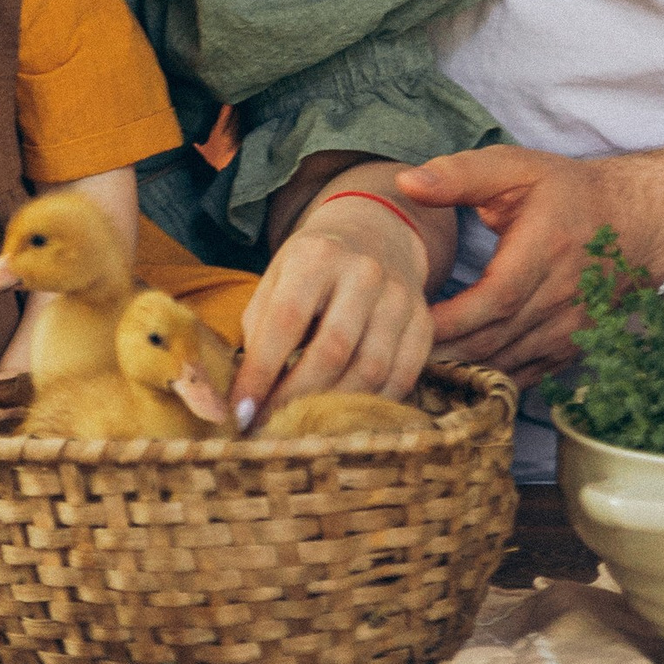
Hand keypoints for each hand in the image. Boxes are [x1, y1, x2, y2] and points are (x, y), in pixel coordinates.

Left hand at [234, 197, 434, 422]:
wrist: (372, 237)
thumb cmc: (311, 269)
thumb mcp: (276, 280)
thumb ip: (259, 329)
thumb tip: (246, 393)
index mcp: (316, 256)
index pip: (286, 321)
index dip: (261, 372)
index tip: (240, 412)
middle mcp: (363, 272)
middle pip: (332, 351)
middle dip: (296, 398)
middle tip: (271, 426)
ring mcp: (399, 297)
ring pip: (370, 370)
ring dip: (334, 408)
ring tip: (306, 423)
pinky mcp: (422, 322)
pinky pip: (403, 377)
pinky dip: (372, 404)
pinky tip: (346, 414)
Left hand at [399, 148, 624, 385]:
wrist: (633, 225)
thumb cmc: (565, 193)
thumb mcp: (515, 168)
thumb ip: (459, 175)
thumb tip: (407, 182)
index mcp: (547, 248)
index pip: (496, 297)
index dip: (454, 318)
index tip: (412, 320)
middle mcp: (563, 296)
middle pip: (496, 339)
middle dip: (445, 351)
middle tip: (396, 351)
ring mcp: (569, 330)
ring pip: (508, 364)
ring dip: (461, 371)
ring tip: (413, 368)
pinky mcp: (569, 350)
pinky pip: (524, 377)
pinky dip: (487, 382)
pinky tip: (451, 378)